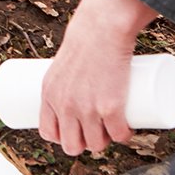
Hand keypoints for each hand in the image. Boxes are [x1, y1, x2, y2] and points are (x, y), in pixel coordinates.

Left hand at [38, 0, 159, 155]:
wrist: (100, 29)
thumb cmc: (83, 41)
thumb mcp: (62, 64)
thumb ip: (65, 81)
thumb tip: (77, 90)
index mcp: (49, 95)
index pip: (48, 132)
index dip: (61, 138)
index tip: (73, 133)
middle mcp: (65, 106)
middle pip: (72, 145)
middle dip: (84, 144)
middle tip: (96, 132)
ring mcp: (87, 109)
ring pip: (96, 144)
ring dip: (105, 142)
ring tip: (112, 131)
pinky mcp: (110, 107)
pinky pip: (118, 135)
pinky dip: (123, 137)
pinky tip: (126, 133)